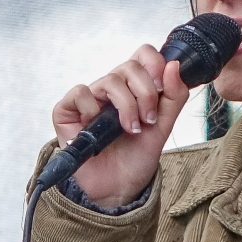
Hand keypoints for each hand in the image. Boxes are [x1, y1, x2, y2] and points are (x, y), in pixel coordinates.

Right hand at [51, 48, 190, 207]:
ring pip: (110, 80)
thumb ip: (174, 97)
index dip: (154, 62)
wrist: (119, 186)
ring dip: (126, 106)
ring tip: (131, 129)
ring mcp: (90, 98)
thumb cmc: (136, 157)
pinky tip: (98, 127)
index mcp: (134, 87)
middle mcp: (111, 88)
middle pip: (130, 66)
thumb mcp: (163, 126)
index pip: (142, 55)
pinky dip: (93, 108)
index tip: (162, 86)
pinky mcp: (68, 110)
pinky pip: (81, 93)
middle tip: (148, 118)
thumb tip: (174, 66)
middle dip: (146, 93)